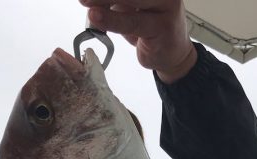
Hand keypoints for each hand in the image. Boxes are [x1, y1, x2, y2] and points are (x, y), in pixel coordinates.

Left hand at [79, 0, 196, 82]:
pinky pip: (133, 22)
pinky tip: (95, 18)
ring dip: (104, 0)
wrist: (173, 54)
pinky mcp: (163, 27)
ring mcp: (166, 6)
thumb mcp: (130, 6)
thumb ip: (115, 0)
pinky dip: (112, 20)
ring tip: (84, 1)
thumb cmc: (150, 26)